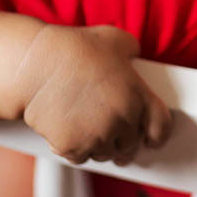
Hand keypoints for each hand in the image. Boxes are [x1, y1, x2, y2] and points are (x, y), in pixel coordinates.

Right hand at [14, 24, 171, 164]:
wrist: (35, 65)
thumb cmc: (74, 48)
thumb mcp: (114, 38)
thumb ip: (131, 50)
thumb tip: (133, 57)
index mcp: (138, 94)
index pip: (161, 126)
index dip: (157, 134)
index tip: (152, 140)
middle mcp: (122, 119)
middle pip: (130, 144)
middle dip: (122, 140)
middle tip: (112, 134)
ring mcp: (98, 136)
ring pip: (105, 153)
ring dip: (99, 146)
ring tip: (88, 130)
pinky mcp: (73, 147)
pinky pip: (80, 158)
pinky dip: (75, 150)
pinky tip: (68, 133)